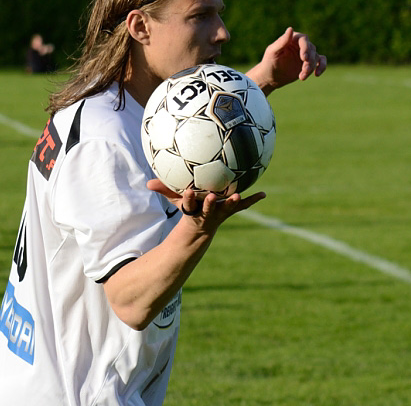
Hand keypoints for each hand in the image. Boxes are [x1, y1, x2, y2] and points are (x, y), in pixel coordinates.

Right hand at [147, 179, 265, 232]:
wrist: (202, 228)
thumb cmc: (189, 208)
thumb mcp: (175, 201)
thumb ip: (164, 190)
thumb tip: (147, 184)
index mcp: (193, 210)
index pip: (188, 204)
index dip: (188, 199)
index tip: (188, 192)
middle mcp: (207, 212)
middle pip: (208, 208)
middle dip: (210, 203)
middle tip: (212, 196)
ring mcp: (220, 213)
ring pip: (226, 208)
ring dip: (232, 203)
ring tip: (237, 196)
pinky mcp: (230, 211)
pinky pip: (242, 206)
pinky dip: (252, 200)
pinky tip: (263, 194)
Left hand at [247, 27, 326, 94]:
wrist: (270, 77)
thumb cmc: (269, 63)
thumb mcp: (273, 52)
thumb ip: (281, 41)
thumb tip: (290, 29)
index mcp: (292, 38)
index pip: (304, 39)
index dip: (306, 48)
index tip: (304, 58)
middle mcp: (301, 45)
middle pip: (311, 49)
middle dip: (309, 60)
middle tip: (304, 70)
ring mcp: (306, 54)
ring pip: (315, 57)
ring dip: (311, 67)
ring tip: (302, 77)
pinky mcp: (309, 63)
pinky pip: (321, 62)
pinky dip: (322, 66)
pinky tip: (317, 74)